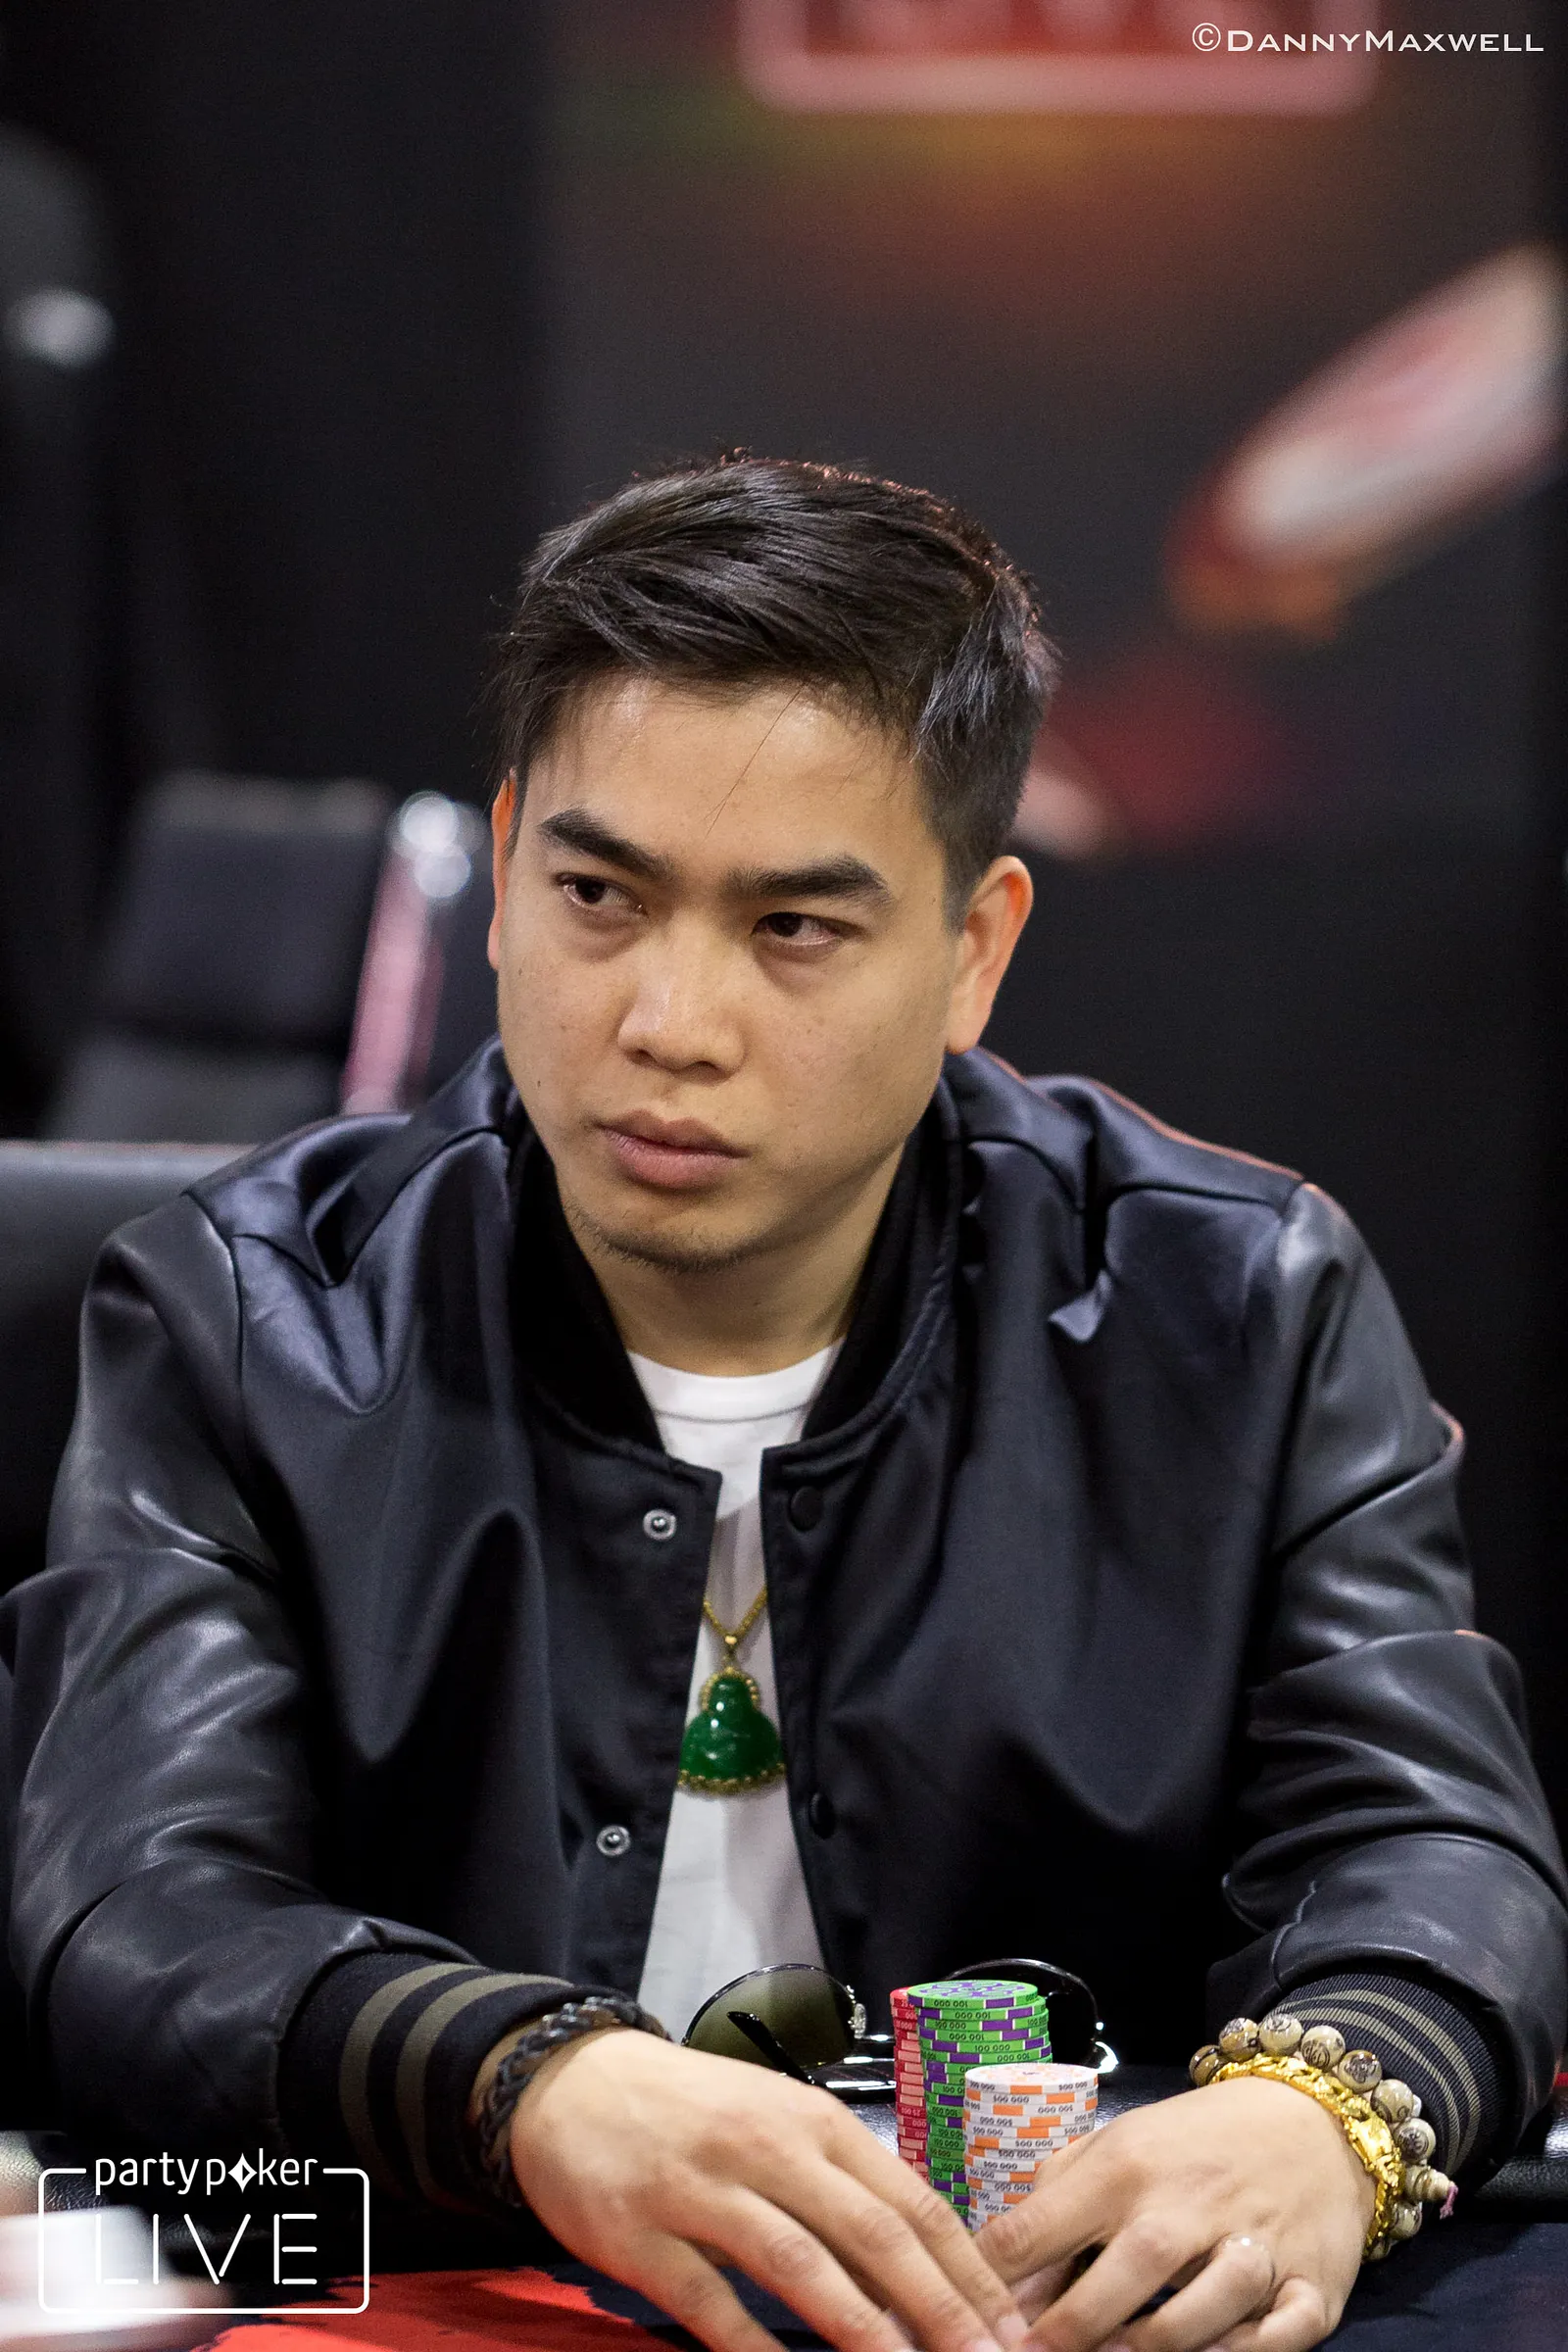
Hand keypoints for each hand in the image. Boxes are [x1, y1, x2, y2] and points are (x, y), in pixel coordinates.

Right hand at [504, 2027, 1028, 2351]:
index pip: (910, 2199)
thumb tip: (921, 2263)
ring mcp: (702, 2188)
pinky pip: (708, 2300)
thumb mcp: (775, 2120)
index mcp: (811, 2119)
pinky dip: (753, 2347)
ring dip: (863, 2331)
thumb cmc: (689, 2110)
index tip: (1010, 2328)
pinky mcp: (641, 2233)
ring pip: (800, 2264)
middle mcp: (766, 2146)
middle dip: (938, 2309)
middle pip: (872, 2233)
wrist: (570, 2081)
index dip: (966, 2269)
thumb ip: (840, 2182)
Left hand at [974, 2076, 1375, 2351]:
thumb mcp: (1114, 2147)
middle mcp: (1188, 2203)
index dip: (1000, 2277)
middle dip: (1076, 2325)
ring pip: (1208, 2303)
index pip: (1046, 2223)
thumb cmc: (1192, 2145)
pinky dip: (1248, 2351)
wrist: (1308, 2119)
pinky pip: (1281, 2331)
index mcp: (1125, 2166)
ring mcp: (1255, 2243)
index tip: (975, 2317)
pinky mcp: (1311, 2285)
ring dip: (1159, 2342)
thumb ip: (1056, 2205)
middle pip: (1130, 2267)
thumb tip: (1002, 2281)